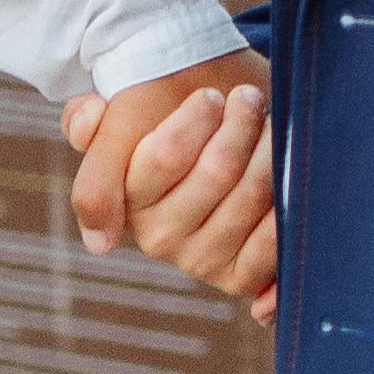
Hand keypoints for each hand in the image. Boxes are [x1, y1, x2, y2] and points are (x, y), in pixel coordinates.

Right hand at [68, 52, 281, 303]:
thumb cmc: (170, 114)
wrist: (221, 131)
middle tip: (248, 100)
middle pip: (217, 171)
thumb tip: (88, 158)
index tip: (211, 96)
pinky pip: (274, 237)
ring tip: (272, 126)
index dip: (198, 116)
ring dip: (272, 149)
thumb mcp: (121, 111)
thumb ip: (85, 126)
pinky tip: (287, 175)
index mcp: (122, 201)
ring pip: (252, 193)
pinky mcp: (239, 277)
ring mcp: (198, 262)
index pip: (168, 154)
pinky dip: (288, 201)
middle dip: (242, 124)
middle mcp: (155, 238)